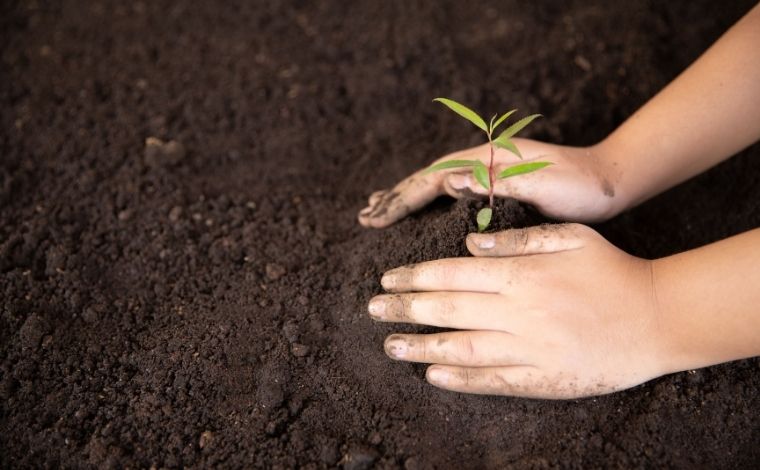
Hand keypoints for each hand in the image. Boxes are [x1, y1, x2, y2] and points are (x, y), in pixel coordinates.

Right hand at [358, 138, 620, 227]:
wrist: (610, 181)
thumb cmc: (579, 187)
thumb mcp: (541, 183)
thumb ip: (496, 181)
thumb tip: (449, 179)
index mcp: (488, 160)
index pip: (433, 178)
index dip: (402, 198)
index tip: (376, 216)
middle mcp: (483, 162)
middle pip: (427, 179)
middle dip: (396, 197)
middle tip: (365, 216)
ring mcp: (488, 172)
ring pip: (436, 184)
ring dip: (407, 198)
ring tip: (379, 209)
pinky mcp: (496, 185)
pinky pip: (453, 194)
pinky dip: (430, 201)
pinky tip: (422, 209)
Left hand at [367, 224, 668, 398]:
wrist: (658, 318)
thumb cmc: (612, 271)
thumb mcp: (570, 237)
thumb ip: (519, 239)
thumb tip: (469, 243)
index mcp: (522, 274)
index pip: (453, 274)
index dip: (415, 277)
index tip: (388, 278)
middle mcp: (519, 312)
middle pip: (448, 309)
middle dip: (405, 308)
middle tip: (373, 309)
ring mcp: (530, 348)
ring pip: (462, 346)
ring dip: (422, 347)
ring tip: (390, 345)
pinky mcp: (543, 378)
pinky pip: (493, 380)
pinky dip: (460, 379)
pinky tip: (433, 376)